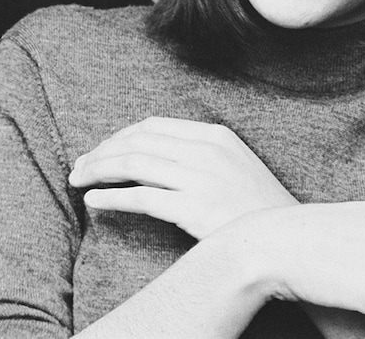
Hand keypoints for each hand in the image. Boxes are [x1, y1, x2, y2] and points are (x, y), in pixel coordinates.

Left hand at [69, 116, 296, 238]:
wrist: (286, 239)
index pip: (154, 125)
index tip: (101, 149)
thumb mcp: (234, 165)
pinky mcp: (193, 208)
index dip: (120, 135)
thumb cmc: (257, 208)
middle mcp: (206, 150)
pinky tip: (94, 200)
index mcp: (215, 135)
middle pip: (139, 140)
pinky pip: (141, 196)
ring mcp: (200, 178)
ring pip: (134, 163)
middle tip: (79, 165)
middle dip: (102, 151)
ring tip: (77, 179)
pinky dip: (112, 196)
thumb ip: (202, 153)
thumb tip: (158, 153)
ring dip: (99, 170)